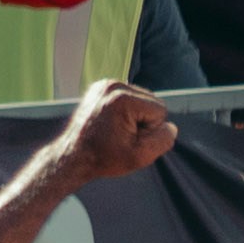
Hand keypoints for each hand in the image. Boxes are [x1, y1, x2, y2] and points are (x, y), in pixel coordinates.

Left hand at [48, 82, 176, 185]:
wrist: (73, 157)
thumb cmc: (104, 158)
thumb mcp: (140, 156)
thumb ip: (163, 140)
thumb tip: (171, 127)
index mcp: (122, 99)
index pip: (160, 110)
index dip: (150, 130)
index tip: (128, 140)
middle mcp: (112, 85)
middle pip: (152, 101)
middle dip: (143, 121)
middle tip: (121, 136)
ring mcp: (104, 84)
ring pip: (141, 99)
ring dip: (135, 116)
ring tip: (115, 130)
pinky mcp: (100, 87)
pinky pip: (128, 97)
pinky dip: (125, 110)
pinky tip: (111, 123)